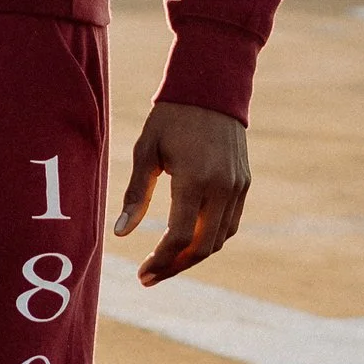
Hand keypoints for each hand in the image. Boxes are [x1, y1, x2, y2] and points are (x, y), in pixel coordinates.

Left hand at [113, 102, 249, 284]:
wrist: (212, 88)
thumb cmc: (171, 117)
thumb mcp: (146, 151)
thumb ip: (136, 194)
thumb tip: (120, 233)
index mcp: (194, 178)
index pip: (179, 236)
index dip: (160, 260)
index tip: (142, 273)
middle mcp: (221, 187)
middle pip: (202, 246)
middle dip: (175, 266)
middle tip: (150, 276)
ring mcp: (237, 187)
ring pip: (219, 239)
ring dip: (193, 256)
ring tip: (166, 262)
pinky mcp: (243, 183)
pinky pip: (230, 224)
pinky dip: (210, 239)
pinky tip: (188, 241)